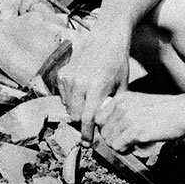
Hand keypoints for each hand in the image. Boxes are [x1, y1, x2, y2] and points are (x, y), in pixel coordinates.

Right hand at [57, 26, 130, 142]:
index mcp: (96, 88)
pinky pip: (63, 96)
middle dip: (83, 123)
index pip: (87, 119)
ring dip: (77, 111)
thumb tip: (107, 127)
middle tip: (91, 124)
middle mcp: (80, 83)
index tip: (87, 144)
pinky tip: (82, 93)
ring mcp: (69, 77)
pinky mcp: (62, 74)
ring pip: (68, 107)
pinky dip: (71, 99)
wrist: (106, 39)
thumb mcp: (122, 86)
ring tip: (88, 106)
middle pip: (76, 116)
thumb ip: (112, 107)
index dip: (87, 134)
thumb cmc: (117, 63)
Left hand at [96, 91, 184, 153]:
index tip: (116, 134)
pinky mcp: (136, 132)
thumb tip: (108, 126)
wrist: (184, 112)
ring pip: (110, 141)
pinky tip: (135, 148)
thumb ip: (123, 110)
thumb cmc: (165, 109)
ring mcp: (128, 119)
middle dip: (113, 139)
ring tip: (131, 145)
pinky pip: (119, 147)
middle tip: (126, 141)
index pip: (98, 118)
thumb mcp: (140, 102)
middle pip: (103, 131)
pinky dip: (125, 151)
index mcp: (121, 98)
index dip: (106, 129)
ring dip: (119, 146)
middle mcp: (122, 107)